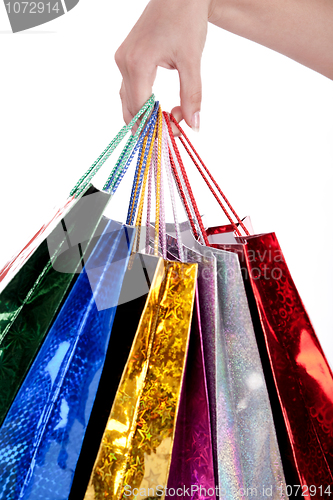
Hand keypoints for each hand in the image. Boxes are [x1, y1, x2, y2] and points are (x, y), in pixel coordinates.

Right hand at [115, 0, 213, 132]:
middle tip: (173, 131)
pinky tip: (160, 107)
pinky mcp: (126, 58)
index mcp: (138, 64)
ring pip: (128, 101)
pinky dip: (143, 102)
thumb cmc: (186, 19)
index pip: (141, 109)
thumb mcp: (192, 61)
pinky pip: (130, 89)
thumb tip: (194, 125)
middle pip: (130, 109)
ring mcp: (123, 60)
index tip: (173, 136)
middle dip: (150, 125)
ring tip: (170, 120)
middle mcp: (124, 63)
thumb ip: (192, 95)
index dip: (155, 127)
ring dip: (146, 116)